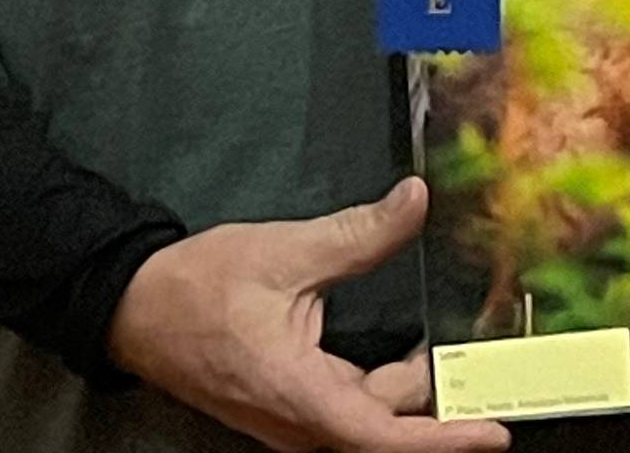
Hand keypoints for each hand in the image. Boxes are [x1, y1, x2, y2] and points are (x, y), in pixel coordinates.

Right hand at [107, 176, 510, 452]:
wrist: (136, 309)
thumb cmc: (200, 288)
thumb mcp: (285, 251)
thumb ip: (357, 233)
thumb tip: (414, 201)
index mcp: (302, 397)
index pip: (385, 437)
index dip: (444, 439)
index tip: (493, 433)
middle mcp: (301, 423)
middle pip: (385, 423)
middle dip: (435, 397)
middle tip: (487, 367)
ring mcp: (294, 420)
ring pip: (368, 413)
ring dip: (405, 384)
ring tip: (449, 346)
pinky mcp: (288, 407)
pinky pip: (347, 405)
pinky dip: (380, 382)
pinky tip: (404, 349)